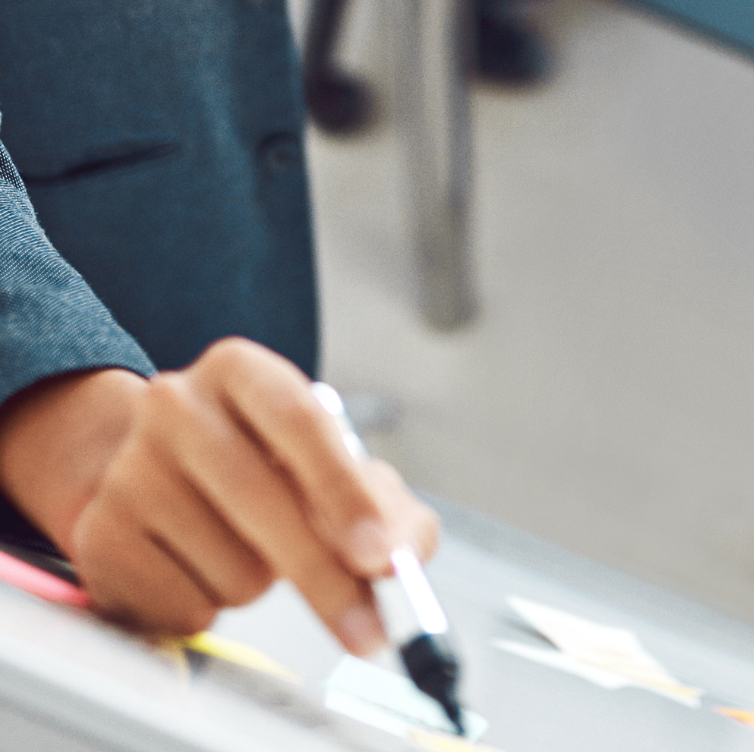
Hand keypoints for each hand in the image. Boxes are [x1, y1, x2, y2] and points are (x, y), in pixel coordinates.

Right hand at [0, 341, 438, 641]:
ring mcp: (129, 467)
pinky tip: (202, 567)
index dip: (343, 490)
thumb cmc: (255, 463)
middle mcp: (175, 403)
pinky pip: (187, 604)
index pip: (298, 419)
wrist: (152, 472)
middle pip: (263, 498)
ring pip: (232, 563)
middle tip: (367, 628)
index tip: (379, 555)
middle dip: (326, 576)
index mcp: (239, 369)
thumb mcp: (326, 462)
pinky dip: (214, 607)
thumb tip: (407, 551)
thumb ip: (383, 503)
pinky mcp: (102, 534)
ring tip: (248, 548)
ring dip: (262, 583)